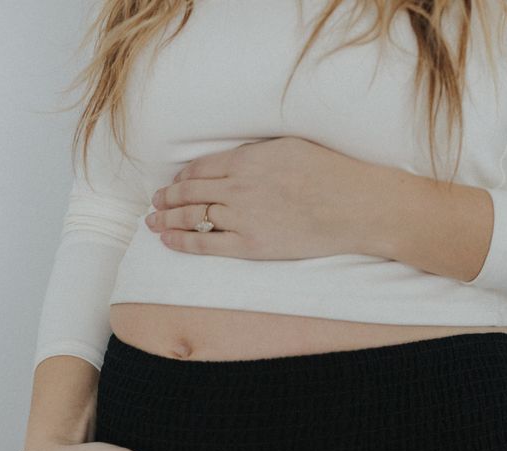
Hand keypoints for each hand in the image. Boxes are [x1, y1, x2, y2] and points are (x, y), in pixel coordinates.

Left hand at [145, 136, 372, 261]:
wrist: (353, 206)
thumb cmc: (330, 173)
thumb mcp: (288, 147)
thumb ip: (256, 154)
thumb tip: (235, 159)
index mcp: (246, 160)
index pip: (200, 168)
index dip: (182, 177)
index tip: (174, 183)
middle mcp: (237, 187)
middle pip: (189, 192)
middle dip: (166, 198)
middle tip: (155, 204)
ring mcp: (241, 218)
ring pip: (192, 218)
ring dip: (167, 220)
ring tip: (153, 223)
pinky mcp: (250, 246)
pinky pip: (205, 244)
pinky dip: (182, 242)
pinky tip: (168, 241)